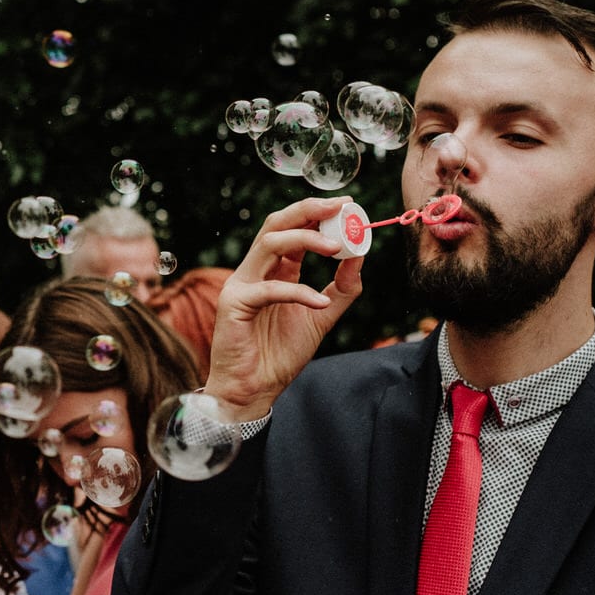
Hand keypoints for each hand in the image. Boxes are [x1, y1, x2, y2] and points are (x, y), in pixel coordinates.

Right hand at [206, 196, 364, 420]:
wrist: (253, 390)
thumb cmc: (279, 355)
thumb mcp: (321, 317)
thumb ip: (340, 288)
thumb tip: (360, 257)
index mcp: (274, 270)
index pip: (294, 229)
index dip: (318, 213)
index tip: (347, 205)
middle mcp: (255, 271)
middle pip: (277, 224)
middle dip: (308, 210)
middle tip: (339, 207)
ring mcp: (241, 284)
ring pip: (269, 244)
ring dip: (304, 239)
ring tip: (336, 247)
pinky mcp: (234, 304)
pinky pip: (268, 289)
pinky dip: (298, 292)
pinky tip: (319, 303)